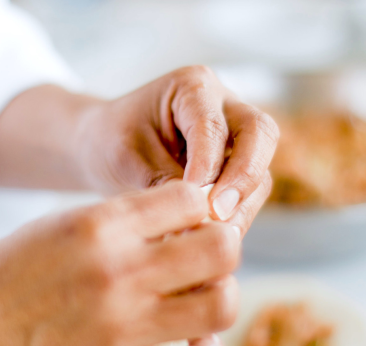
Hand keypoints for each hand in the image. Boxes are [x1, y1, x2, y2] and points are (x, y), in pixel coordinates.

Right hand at [0, 182, 239, 345]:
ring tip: (201, 301)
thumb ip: (121, 222)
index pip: (192, 198)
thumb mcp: (57, 226)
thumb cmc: (1, 277)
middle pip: (224, 248)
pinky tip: (190, 342)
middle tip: (207, 261)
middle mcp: (118, 272)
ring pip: (222, 306)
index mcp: (99, 225)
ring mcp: (122, 328)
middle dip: (225, 249)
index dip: (202, 208)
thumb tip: (185, 222)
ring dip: (221, 299)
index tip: (195, 224)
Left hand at [84, 66, 278, 233]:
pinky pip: (251, 194)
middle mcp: (225, 105)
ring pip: (261, 170)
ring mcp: (237, 138)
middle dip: (244, 177)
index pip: (214, 125)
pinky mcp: (237, 169)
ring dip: (241, 207)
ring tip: (211, 236)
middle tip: (218, 215)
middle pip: (261, 134)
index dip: (208, 166)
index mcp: (192, 87)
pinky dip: (235, 218)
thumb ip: (163, 180)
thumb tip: (200, 215)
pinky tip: (210, 238)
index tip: (196, 202)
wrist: (104, 148)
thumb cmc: (110, 141)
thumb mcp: (126, 158)